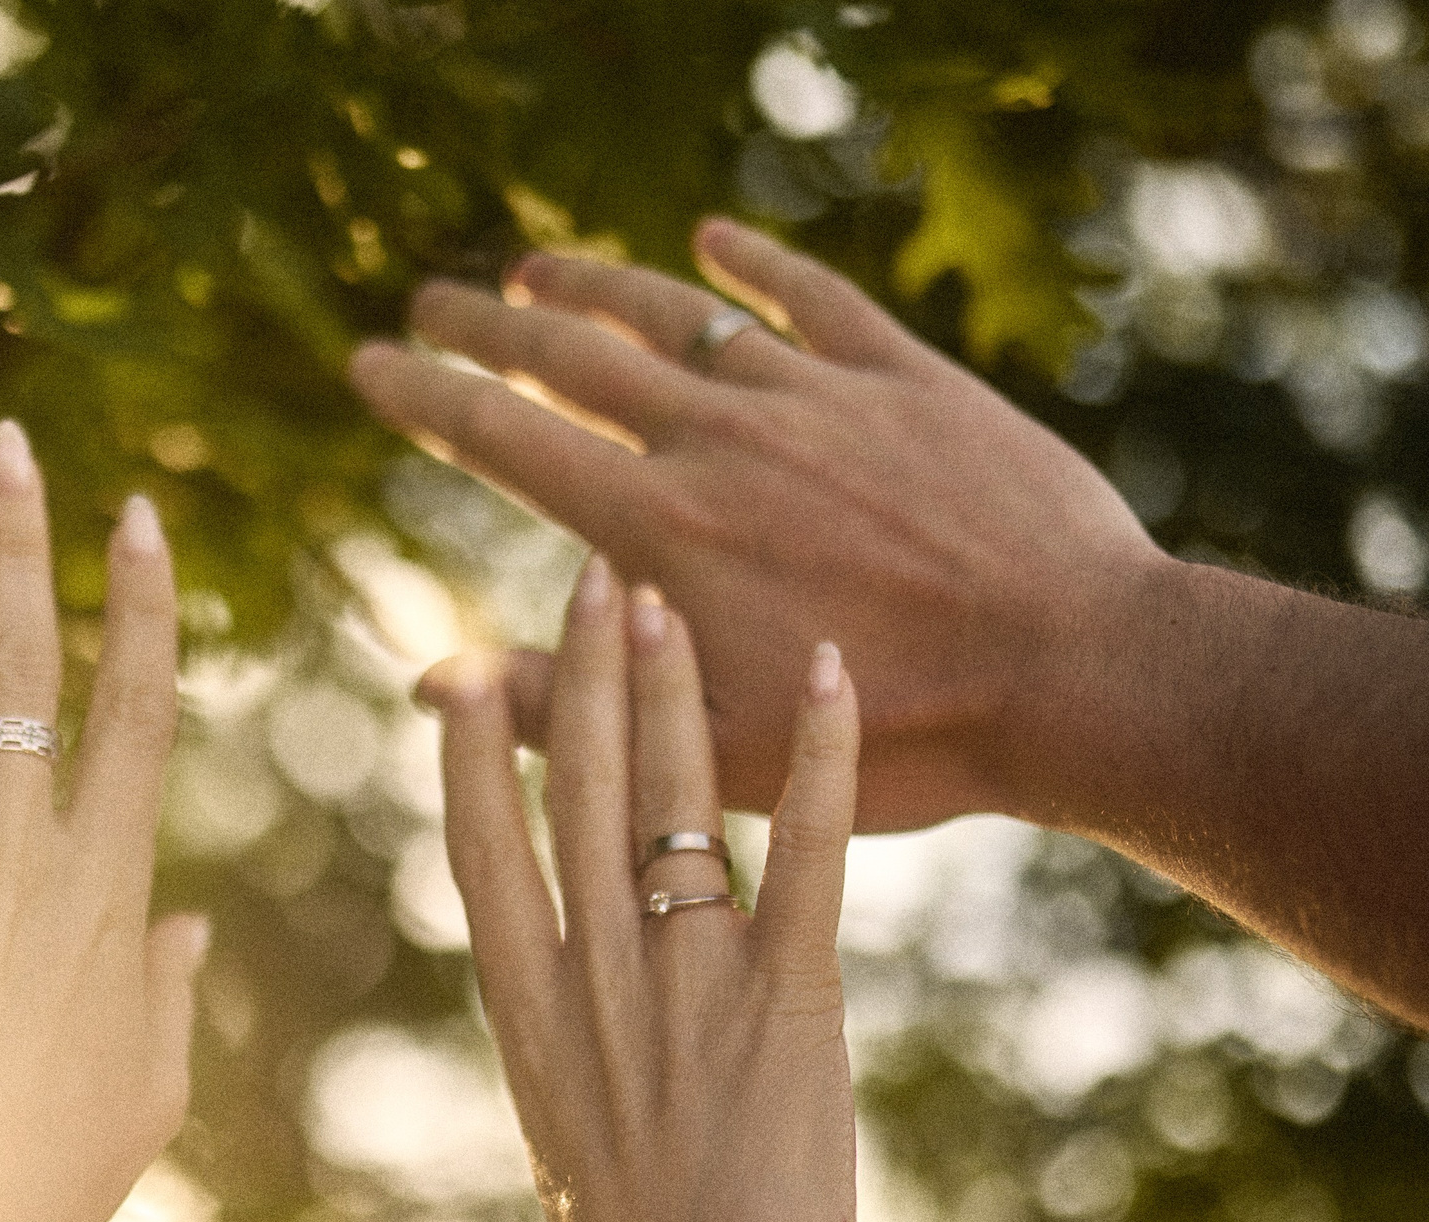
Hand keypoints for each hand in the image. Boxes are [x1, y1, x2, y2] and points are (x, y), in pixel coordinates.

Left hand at [0, 422, 204, 1221]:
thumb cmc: (58, 1173)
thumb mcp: (148, 1082)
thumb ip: (163, 992)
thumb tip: (178, 930)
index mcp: (109, 883)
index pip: (135, 708)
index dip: (138, 605)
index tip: (134, 517)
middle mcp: (16, 850)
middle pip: (26, 663)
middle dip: (18, 544)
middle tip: (6, 444)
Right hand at [354, 218, 1161, 832]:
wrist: (1080, 673)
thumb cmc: (900, 738)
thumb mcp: (712, 755)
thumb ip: (565, 711)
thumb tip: (428, 680)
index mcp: (662, 532)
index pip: (506, 438)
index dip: (424, 397)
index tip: (367, 363)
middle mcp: (723, 440)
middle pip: (572, 357)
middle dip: (485, 324)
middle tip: (430, 300)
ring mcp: (818, 399)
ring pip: (676, 316)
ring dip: (595, 286)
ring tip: (534, 268)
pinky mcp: (910, 381)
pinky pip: (813, 298)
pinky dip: (753, 264)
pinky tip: (712, 241)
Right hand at [422, 562, 861, 1221]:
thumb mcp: (568, 1186)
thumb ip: (567, 1132)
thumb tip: (560, 1170)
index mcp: (527, 1013)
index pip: (484, 847)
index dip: (474, 749)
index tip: (467, 668)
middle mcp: (593, 975)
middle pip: (579, 792)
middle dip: (583, 677)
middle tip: (592, 581)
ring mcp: (687, 978)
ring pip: (672, 799)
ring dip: (672, 689)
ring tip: (668, 601)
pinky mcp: (790, 996)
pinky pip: (808, 854)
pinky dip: (823, 759)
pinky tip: (831, 677)